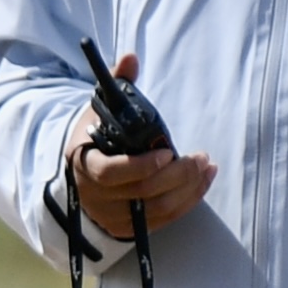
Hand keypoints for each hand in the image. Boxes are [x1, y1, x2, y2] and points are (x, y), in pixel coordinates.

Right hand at [69, 55, 217, 229]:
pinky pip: (162, 221)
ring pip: (156, 209)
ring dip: (188, 188)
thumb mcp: (100, 109)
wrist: (82, 171)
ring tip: (206, 166)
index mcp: (83, 163)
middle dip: (177, 176)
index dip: (139, 166)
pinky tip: (203, 182)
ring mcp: (110, 215)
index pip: (109, 173)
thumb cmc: (96, 136)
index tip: (167, 153)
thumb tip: (130, 58)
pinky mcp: (126, 228)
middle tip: (200, 158)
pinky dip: (187, 202)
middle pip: (141, 192)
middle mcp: (94, 195)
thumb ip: (116, 84)